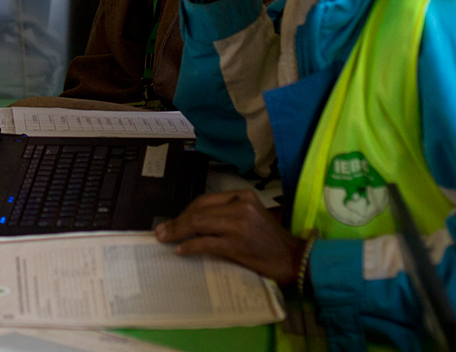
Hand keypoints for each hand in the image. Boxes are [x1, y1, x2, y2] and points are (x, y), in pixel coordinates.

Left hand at [154, 189, 306, 285]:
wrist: (294, 259)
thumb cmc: (270, 241)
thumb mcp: (251, 217)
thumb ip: (226, 214)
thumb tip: (192, 222)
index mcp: (244, 196)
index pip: (205, 200)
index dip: (185, 211)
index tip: (173, 221)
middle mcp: (241, 206)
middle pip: (199, 211)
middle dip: (177, 221)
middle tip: (160, 231)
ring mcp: (239, 225)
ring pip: (199, 224)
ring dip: (177, 232)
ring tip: (164, 239)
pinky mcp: (237, 244)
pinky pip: (206, 243)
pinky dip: (190, 246)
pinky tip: (181, 250)